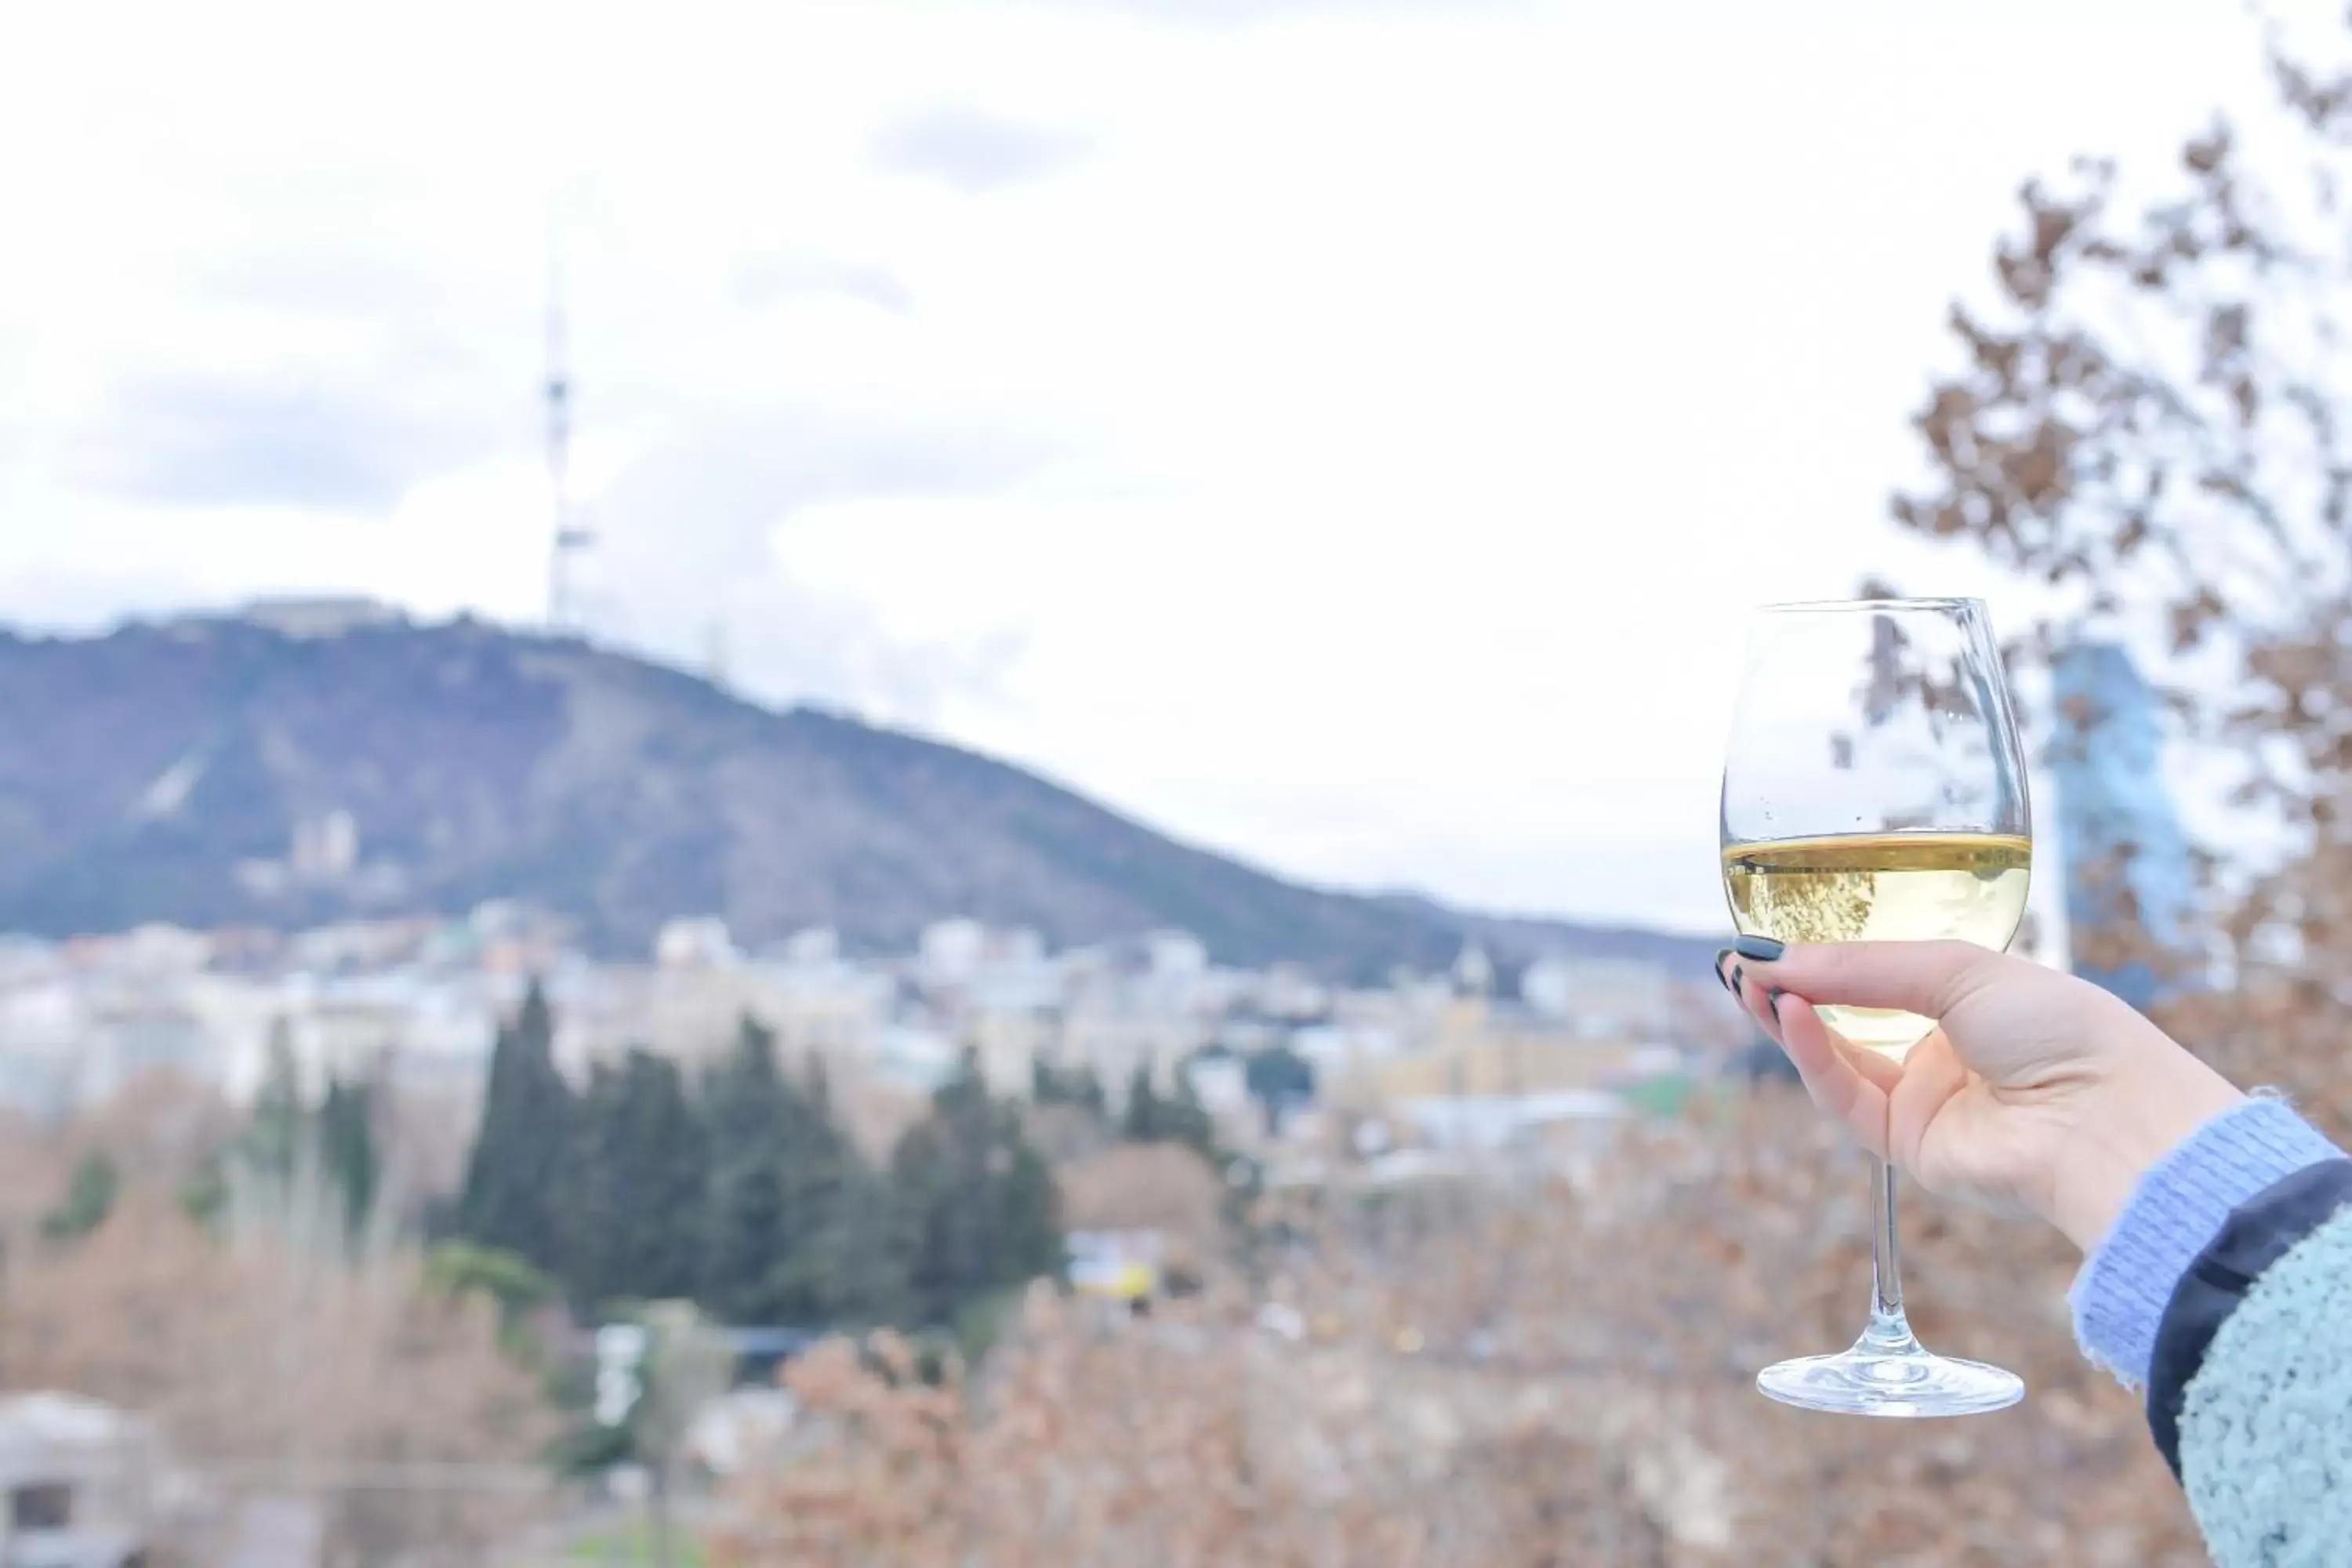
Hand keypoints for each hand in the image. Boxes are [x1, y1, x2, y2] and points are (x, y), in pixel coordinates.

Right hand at [1718, 937, 2244, 1250]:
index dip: (1823, 959)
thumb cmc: (2059, 1029)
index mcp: (1970, 1003)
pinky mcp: (1907, 1146)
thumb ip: (1861, 967)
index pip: (1877, 977)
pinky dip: (1811, 1055)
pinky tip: (1790, 1012)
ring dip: (1789, 1021)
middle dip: (1791, 989)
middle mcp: (1943, 1052)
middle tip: (1738, 961)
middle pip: (1844, 1019)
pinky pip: (1843, 1097)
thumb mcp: (1956, 969)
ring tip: (1750, 982)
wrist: (2105, 1118)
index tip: (1769, 937)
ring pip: (1835, 1060)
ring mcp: (1923, 1102)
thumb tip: (1772, 959)